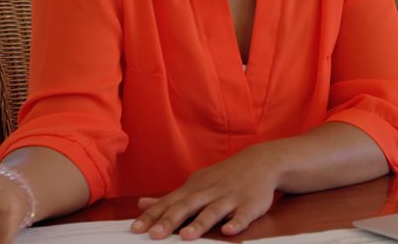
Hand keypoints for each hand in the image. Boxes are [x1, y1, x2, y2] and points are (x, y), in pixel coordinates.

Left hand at [130, 145, 281, 239]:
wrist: (261, 161)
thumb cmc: (223, 177)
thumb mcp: (195, 183)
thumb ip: (170, 198)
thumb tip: (142, 204)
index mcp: (194, 189)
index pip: (169, 203)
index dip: (153, 216)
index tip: (136, 229)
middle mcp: (210, 192)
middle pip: (188, 206)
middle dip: (171, 220)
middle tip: (154, 235)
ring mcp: (231, 197)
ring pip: (214, 210)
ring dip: (201, 223)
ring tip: (187, 236)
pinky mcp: (251, 204)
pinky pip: (244, 214)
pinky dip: (237, 222)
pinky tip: (229, 230)